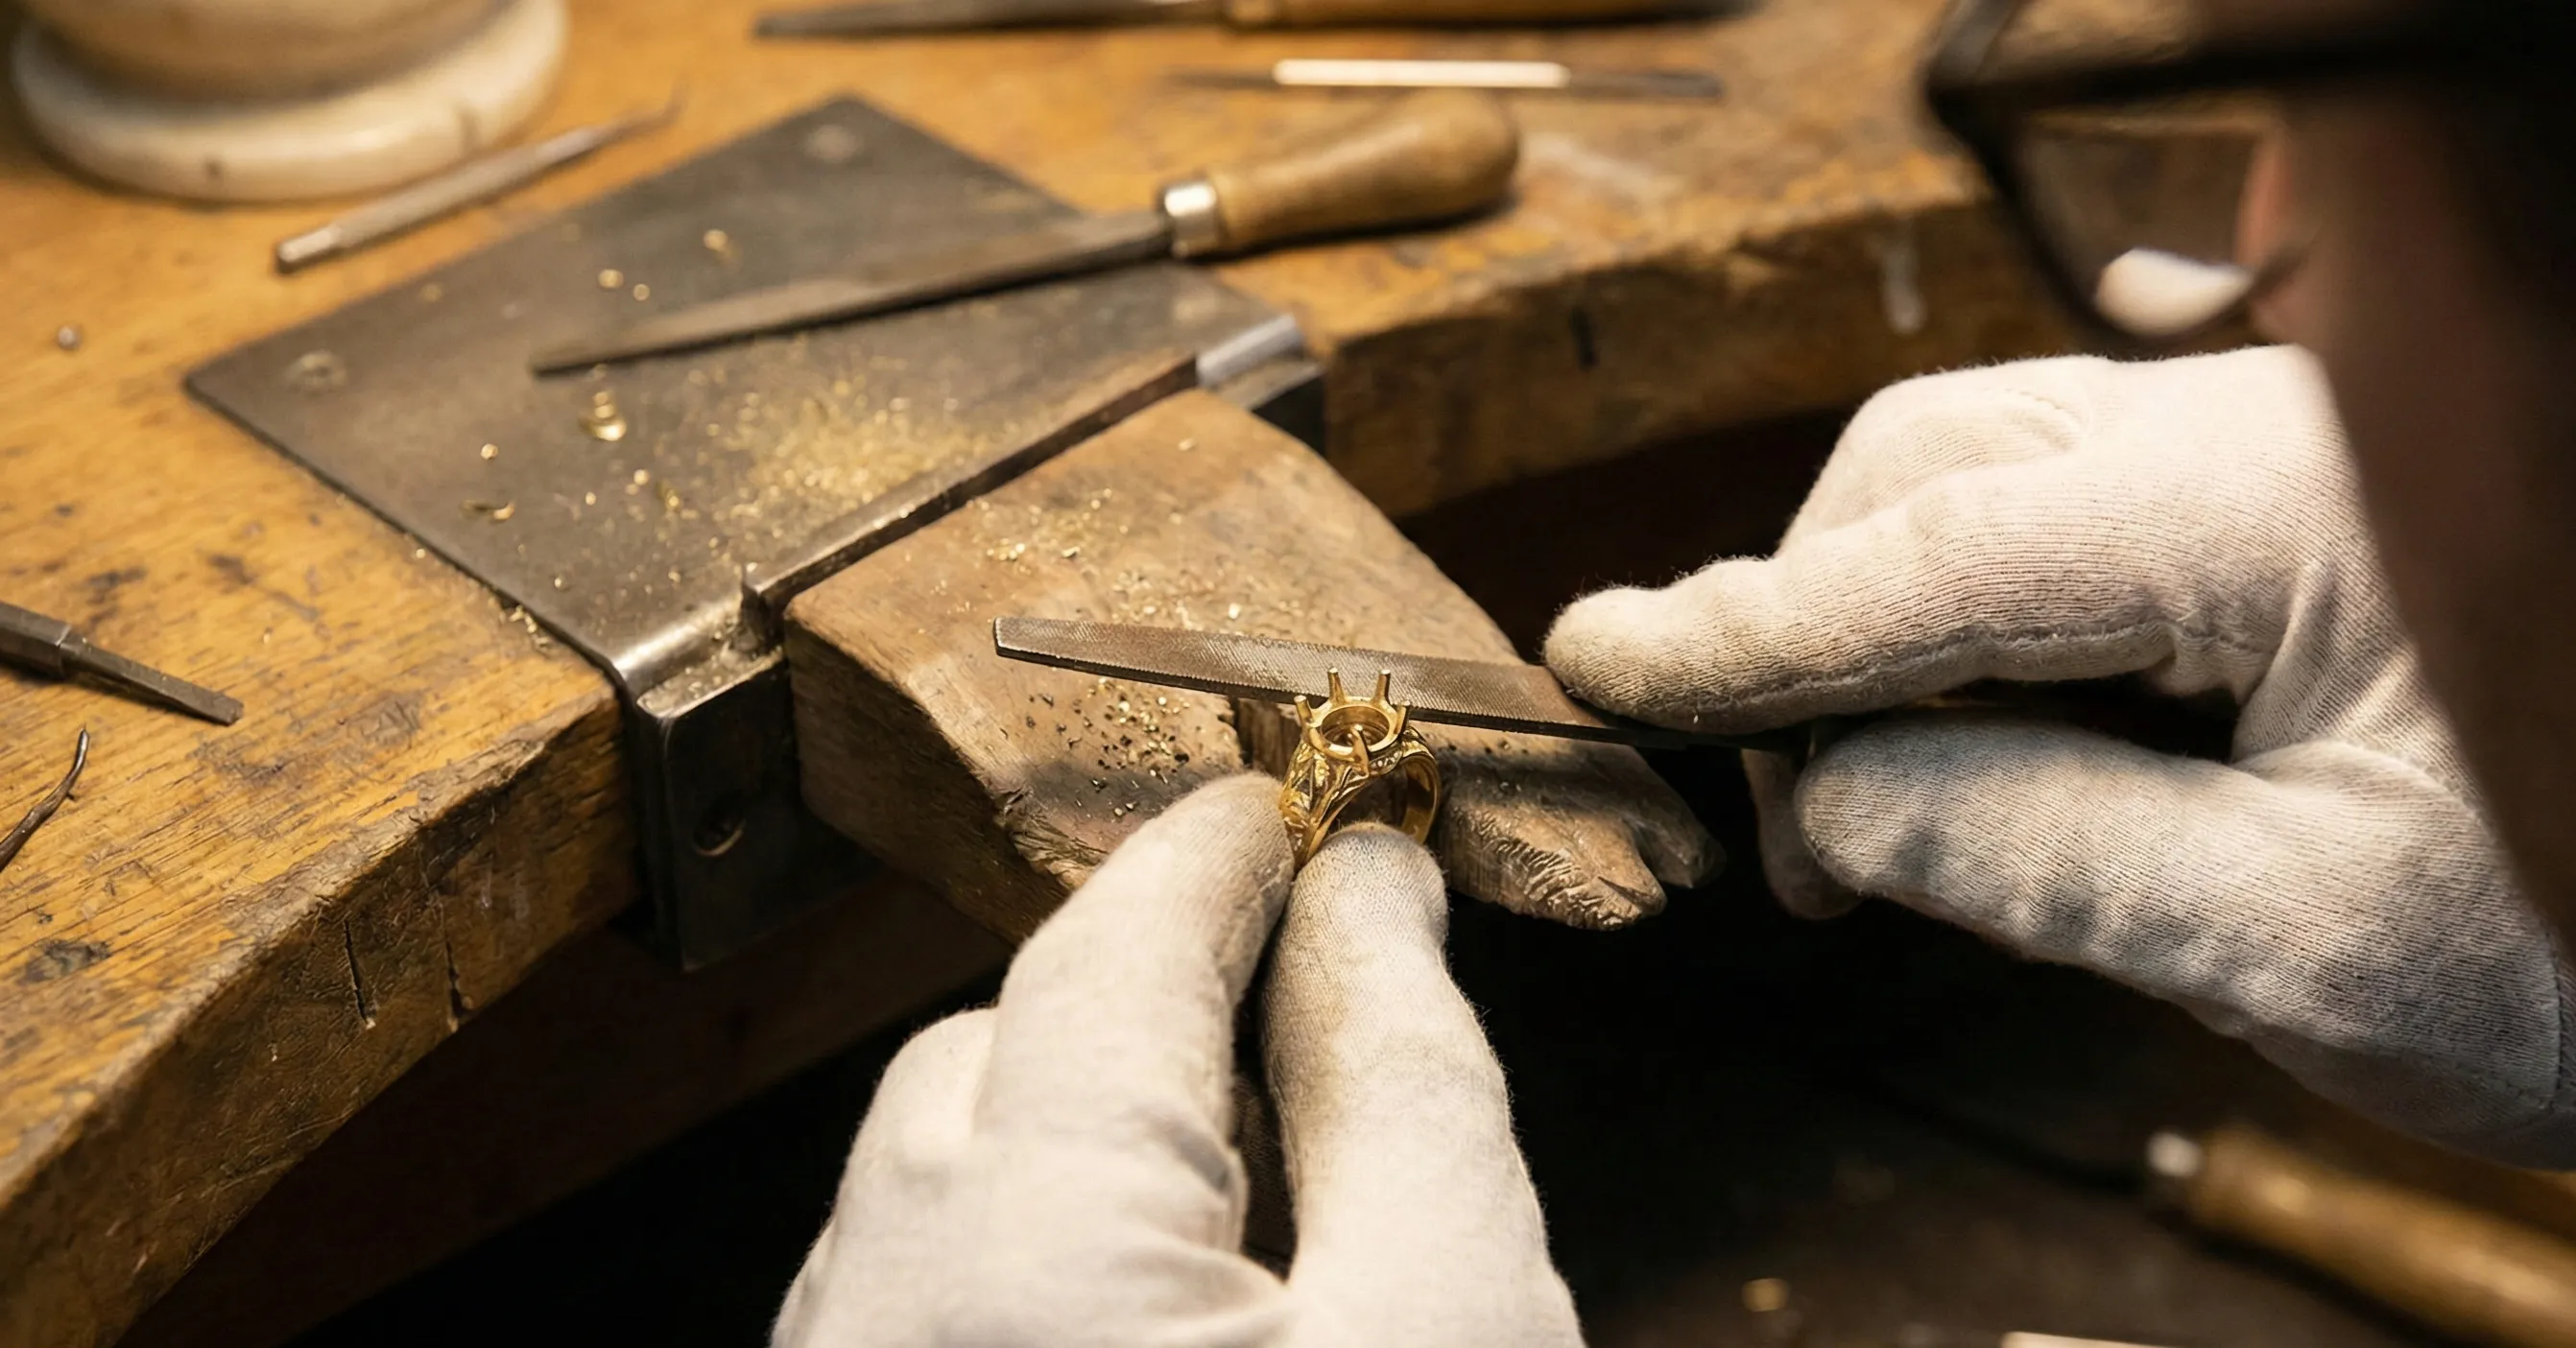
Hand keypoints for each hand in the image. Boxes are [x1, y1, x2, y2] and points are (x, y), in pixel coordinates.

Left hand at [774, 775, 1580, 1346]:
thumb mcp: (1457, 1322)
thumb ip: (1404, 1082)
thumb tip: (1365, 892)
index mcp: (1026, 1261)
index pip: (1112, 957)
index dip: (1218, 861)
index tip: (1298, 815)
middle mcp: (875, 1323)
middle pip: (989, 1060)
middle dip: (1141, 1022)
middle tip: (1307, 1049)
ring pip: (933, 1188)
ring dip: (1076, 1156)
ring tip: (1256, 1237)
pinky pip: (910, 1304)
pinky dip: (1025, 1273)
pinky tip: (1157, 1334)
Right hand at [1544, 347, 2575, 1163]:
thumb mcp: (2288, 942)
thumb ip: (2029, 848)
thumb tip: (1819, 790)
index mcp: (2284, 509)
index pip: (1943, 549)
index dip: (1753, 626)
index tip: (1597, 665)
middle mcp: (2270, 431)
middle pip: (1939, 470)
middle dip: (1819, 633)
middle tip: (1803, 847)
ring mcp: (2274, 453)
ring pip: (1987, 484)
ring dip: (1893, 634)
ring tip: (1890, 819)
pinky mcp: (2273, 510)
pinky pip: (2064, 521)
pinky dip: (1977, 623)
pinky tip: (1982, 731)